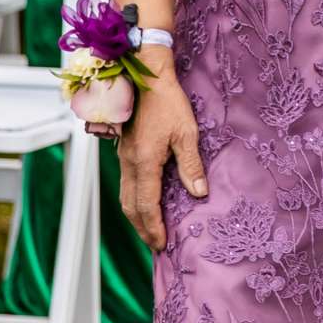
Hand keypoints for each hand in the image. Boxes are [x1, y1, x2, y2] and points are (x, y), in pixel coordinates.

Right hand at [117, 48, 203, 249]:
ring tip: (149, 229)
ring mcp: (124, 157)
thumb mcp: (186, 133)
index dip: (153, 227)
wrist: (146, 78)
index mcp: (144, 162)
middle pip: (130, 206)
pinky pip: (126, 183)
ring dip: (136, 216)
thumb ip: (191, 165)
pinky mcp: (125, 150)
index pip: (147, 205)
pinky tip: (145, 202)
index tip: (162, 244)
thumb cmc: (168, 102)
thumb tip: (199, 193)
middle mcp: (129, 163)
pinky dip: (134, 200)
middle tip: (156, 244)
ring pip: (125, 195)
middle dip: (142, 228)